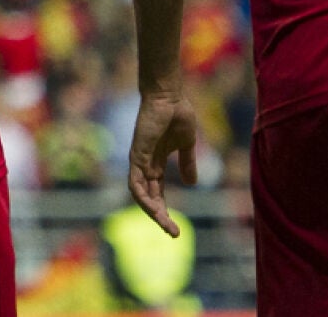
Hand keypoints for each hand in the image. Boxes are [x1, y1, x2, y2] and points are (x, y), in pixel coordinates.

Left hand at [127, 90, 199, 236]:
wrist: (169, 96)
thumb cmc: (177, 114)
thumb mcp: (186, 144)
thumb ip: (187, 163)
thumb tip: (192, 184)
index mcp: (156, 164)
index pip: (158, 194)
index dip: (165, 211)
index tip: (176, 228)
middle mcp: (145, 165)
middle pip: (150, 198)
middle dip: (160, 217)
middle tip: (173, 233)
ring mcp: (139, 161)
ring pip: (141, 195)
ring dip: (152, 211)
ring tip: (165, 224)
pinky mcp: (136, 155)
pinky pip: (135, 182)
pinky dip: (142, 197)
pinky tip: (153, 208)